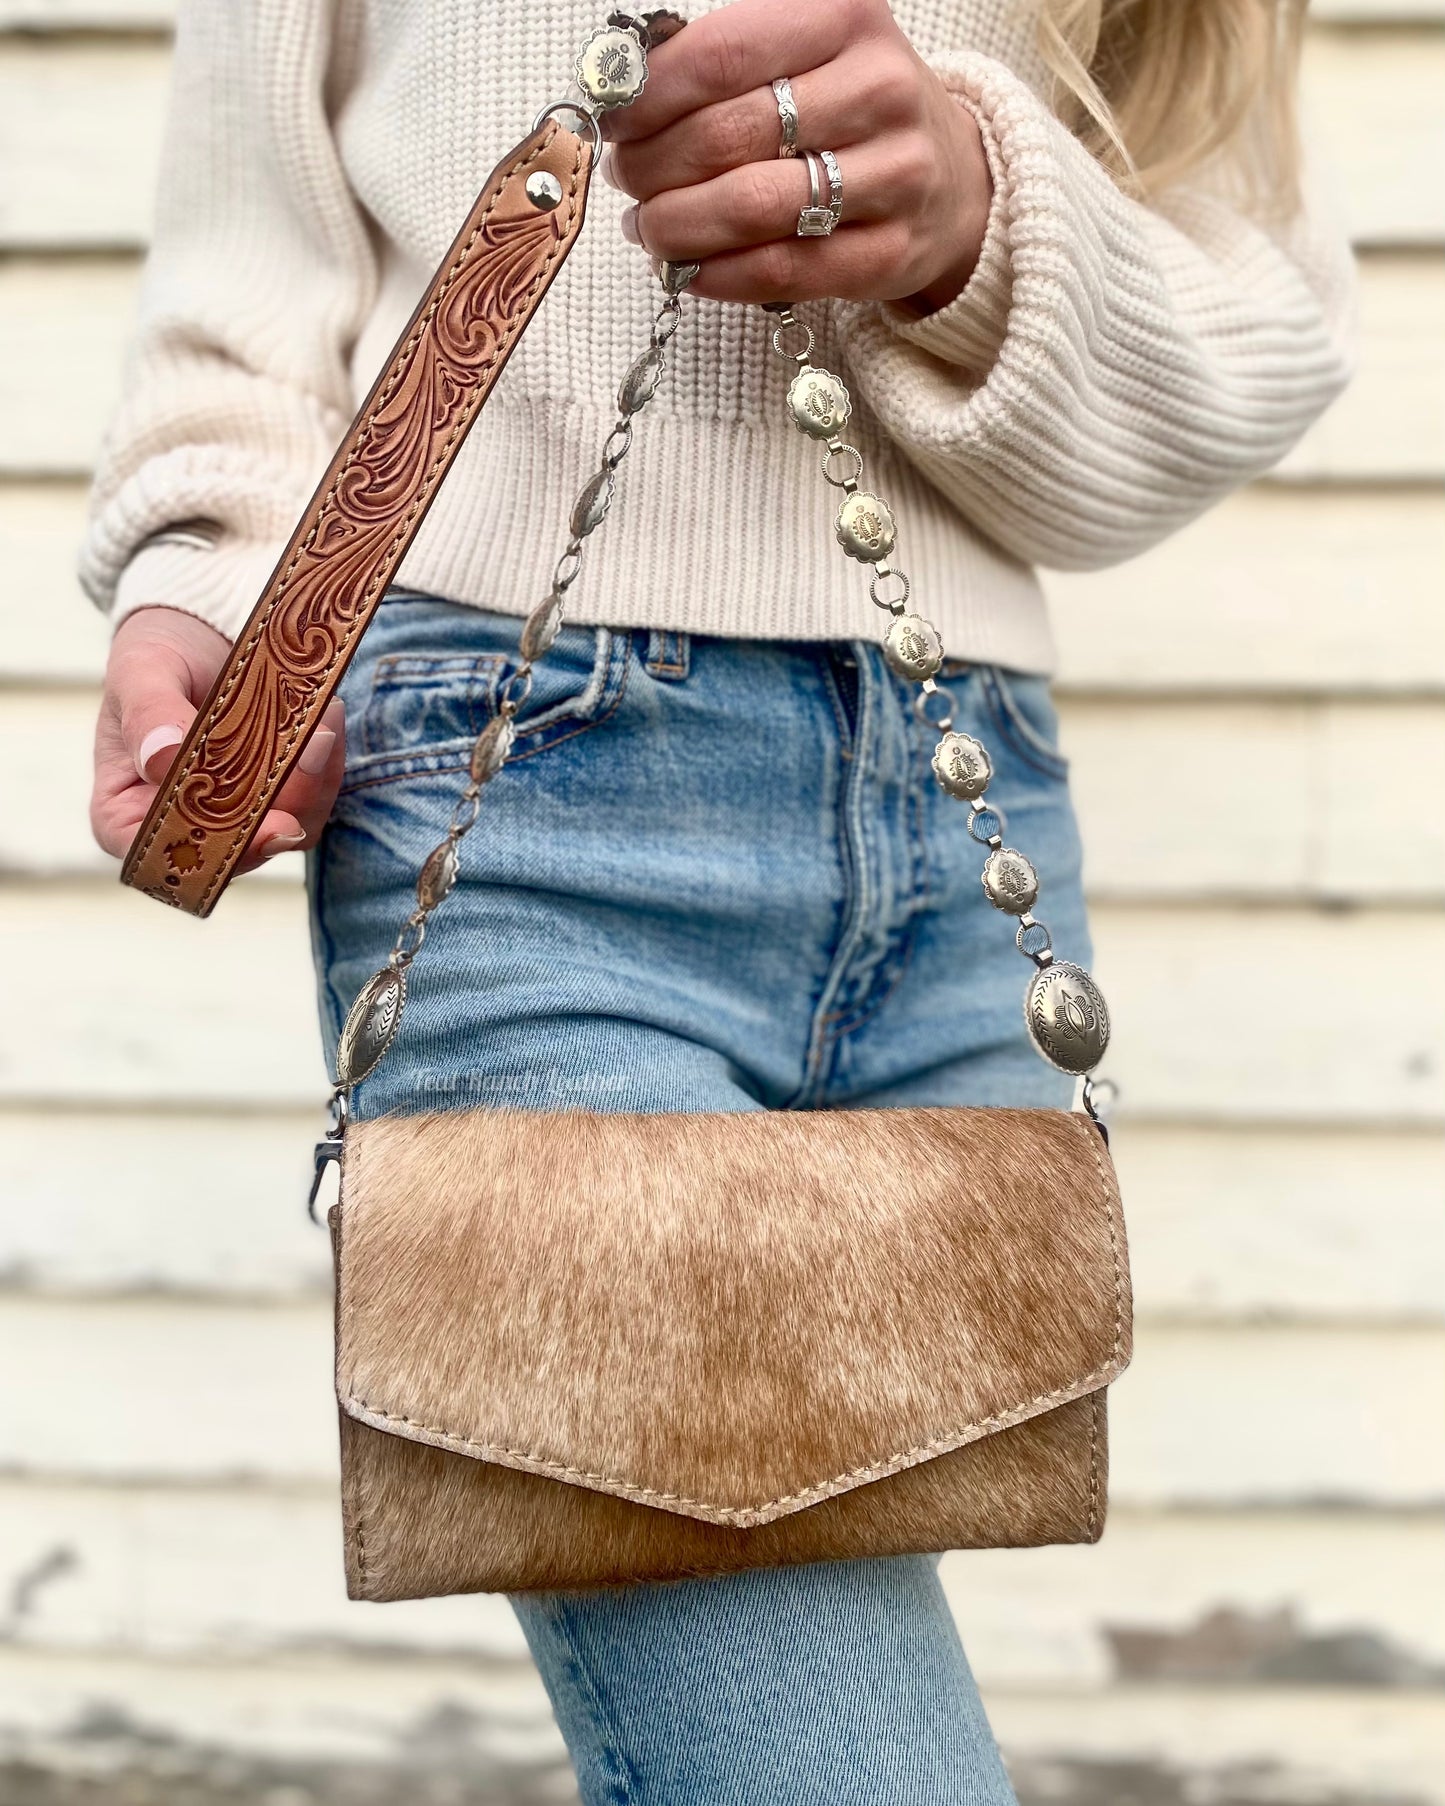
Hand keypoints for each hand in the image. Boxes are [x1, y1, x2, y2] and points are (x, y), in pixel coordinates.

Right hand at [91, 606, 345, 873]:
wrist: (197, 636)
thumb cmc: (154, 659)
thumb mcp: (140, 672)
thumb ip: (148, 712)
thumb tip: (162, 755)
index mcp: (126, 815)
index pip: (163, 855)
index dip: (215, 850)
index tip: (268, 823)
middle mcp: (184, 828)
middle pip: (241, 848)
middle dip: (284, 801)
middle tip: (314, 741)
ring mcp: (238, 818)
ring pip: (289, 827)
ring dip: (315, 777)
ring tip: (322, 714)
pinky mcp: (280, 800)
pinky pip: (314, 798)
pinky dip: (326, 760)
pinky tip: (327, 715)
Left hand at [602, 0, 991, 311]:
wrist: (951, 178)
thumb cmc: (850, 110)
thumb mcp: (805, 50)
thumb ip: (726, 62)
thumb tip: (626, 103)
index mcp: (846, 18)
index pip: (721, 56)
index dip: (650, 96)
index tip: (616, 122)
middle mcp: (879, 91)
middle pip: (727, 136)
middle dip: (653, 166)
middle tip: (626, 180)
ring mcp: (895, 177)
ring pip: (750, 209)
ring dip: (676, 226)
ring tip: (649, 227)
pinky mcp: (891, 254)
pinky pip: (781, 271)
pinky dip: (717, 275)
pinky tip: (689, 269)